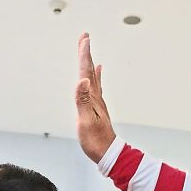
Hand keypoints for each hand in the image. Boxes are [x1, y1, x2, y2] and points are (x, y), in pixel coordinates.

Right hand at [75, 33, 117, 163]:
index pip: (86, 72)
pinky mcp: (96, 107)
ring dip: (89, 62)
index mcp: (92, 98)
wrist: (108, 153)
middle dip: (86, 53)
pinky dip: (96, 76)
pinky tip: (98, 72)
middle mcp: (96, 97)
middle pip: (90, 70)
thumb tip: (83, 80)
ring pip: (92, 76)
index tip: (85, 39)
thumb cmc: (96, 140)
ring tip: (88, 51)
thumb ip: (83, 100)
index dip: (84, 55)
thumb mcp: (85, 121)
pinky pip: (96, 86)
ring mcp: (97, 102)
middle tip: (85, 37)